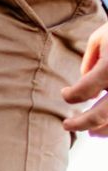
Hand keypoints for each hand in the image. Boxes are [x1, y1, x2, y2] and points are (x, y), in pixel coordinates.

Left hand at [62, 17, 107, 135]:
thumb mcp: (102, 37)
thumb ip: (90, 60)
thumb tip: (84, 78)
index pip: (83, 90)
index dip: (70, 95)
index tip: (66, 93)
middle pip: (101, 115)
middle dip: (81, 123)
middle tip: (67, 125)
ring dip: (104, 130)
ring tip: (91, 132)